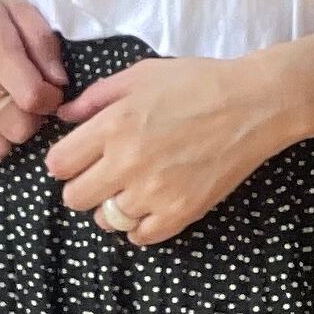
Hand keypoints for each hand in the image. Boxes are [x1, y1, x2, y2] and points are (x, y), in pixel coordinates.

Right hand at [0, 0, 68, 157]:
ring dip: (9, 135)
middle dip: (34, 120)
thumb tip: (59, 83)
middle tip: (28, 103)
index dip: (51, 101)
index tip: (50, 92)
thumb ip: (43, 42)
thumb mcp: (14, 7)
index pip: (33, 98)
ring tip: (7, 112)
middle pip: (17, 129)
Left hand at [43, 52, 296, 244]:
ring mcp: (153, 192)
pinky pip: (140, 237)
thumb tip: (63, 117)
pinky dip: (139, 226)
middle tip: (104, 175)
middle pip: (75, 198)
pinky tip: (150, 206)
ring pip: (106, 220)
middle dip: (84, 186)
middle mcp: (126, 163)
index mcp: (112, 126)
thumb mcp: (140, 75)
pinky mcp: (180, 212)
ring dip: (113, 207)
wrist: (254, 104)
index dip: (66, 161)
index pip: (58, 165)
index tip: (80, 158)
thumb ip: (95, 97)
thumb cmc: (197, 82)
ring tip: (133, 189)